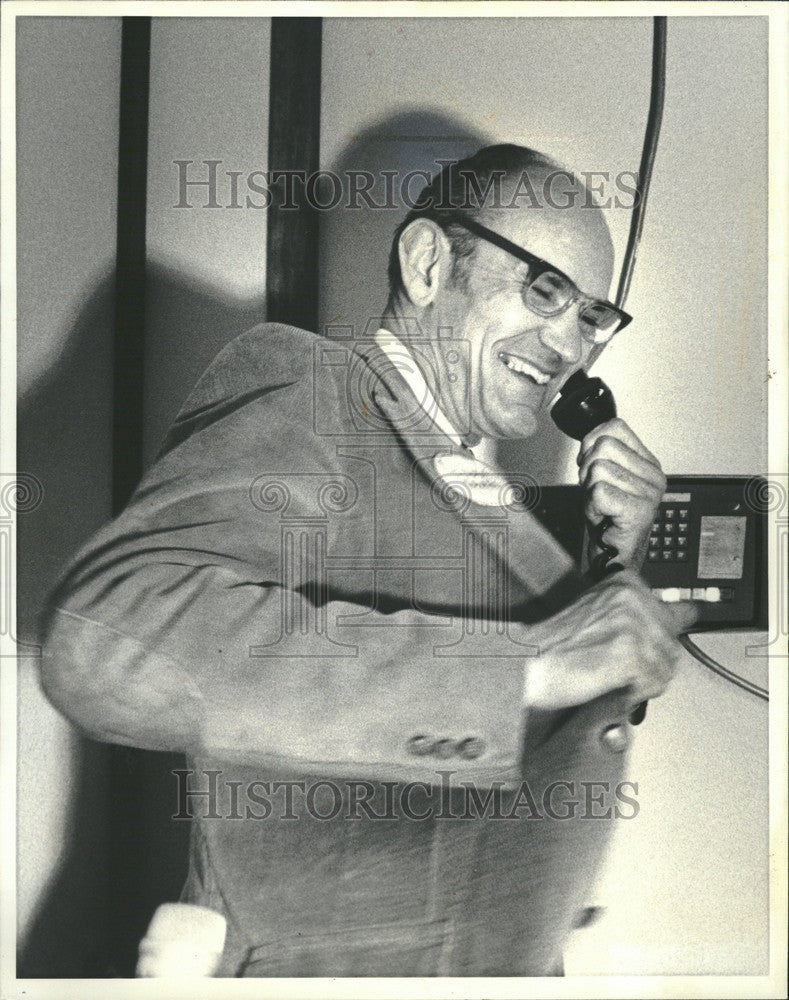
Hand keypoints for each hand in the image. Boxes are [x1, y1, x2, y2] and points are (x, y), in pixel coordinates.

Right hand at [523, 570, 697, 710]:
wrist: (525, 663)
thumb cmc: (554, 645)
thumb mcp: (600, 614)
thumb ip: (639, 615)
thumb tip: (689, 615)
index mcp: (627, 584)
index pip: (677, 612)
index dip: (665, 637)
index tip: (664, 645)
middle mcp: (633, 598)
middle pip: (673, 646)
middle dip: (650, 665)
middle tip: (616, 669)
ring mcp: (633, 625)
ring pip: (666, 667)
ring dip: (642, 681)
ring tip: (608, 675)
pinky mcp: (630, 654)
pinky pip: (653, 684)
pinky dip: (634, 693)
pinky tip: (608, 683)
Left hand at [577, 418, 665, 569]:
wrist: (612, 555)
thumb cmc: (607, 518)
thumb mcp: (603, 476)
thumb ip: (601, 452)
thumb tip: (591, 436)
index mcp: (649, 464)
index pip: (615, 427)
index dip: (592, 444)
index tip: (593, 468)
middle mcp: (655, 476)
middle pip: (603, 445)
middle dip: (588, 468)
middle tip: (597, 492)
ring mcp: (651, 494)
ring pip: (598, 468)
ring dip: (589, 489)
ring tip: (602, 506)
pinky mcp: (640, 511)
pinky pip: (599, 491)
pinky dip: (592, 505)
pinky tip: (604, 516)